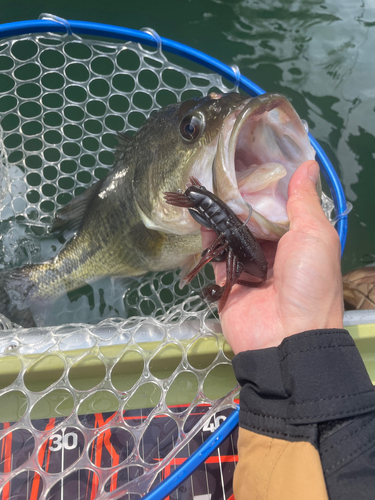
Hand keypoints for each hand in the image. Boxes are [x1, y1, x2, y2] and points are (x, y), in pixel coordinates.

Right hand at [202, 160, 343, 353]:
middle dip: (241, 200)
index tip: (252, 163)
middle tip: (223, 171)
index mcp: (299, 242)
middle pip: (254, 221)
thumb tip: (308, 165)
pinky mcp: (228, 281)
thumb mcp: (315, 235)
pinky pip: (216, 254)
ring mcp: (250, 267)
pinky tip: (200, 215)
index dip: (267, 189)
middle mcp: (275, 253)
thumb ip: (304, 201)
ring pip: (233, 235)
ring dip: (222, 215)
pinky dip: (208, 236)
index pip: (280, 210)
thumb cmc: (308, 282)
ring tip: (207, 188)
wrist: (286, 336)